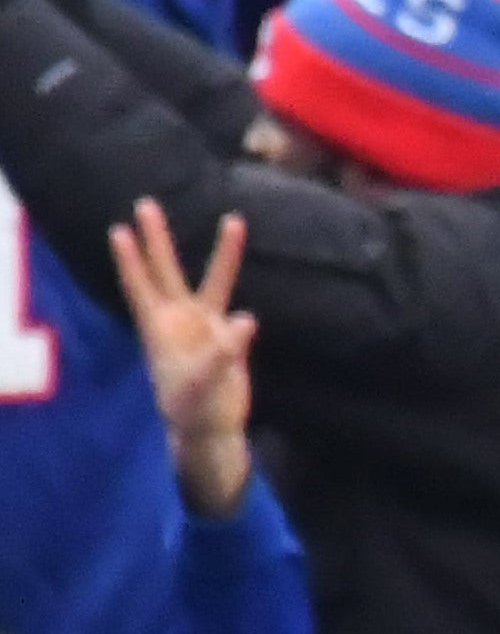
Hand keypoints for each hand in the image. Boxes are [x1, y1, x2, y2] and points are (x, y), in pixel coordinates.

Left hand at [111, 199, 253, 520]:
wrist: (209, 429)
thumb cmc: (190, 411)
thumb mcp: (201, 386)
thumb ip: (222, 354)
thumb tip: (247, 320)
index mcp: (158, 329)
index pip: (140, 287)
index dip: (130, 261)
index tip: (119, 230)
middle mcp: (179, 320)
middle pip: (168, 270)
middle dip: (158, 238)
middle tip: (145, 203)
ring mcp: (205, 328)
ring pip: (214, 283)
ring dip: (224, 254)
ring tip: (235, 220)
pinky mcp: (228, 341)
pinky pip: (236, 320)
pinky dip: (242, 323)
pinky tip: (245, 322)